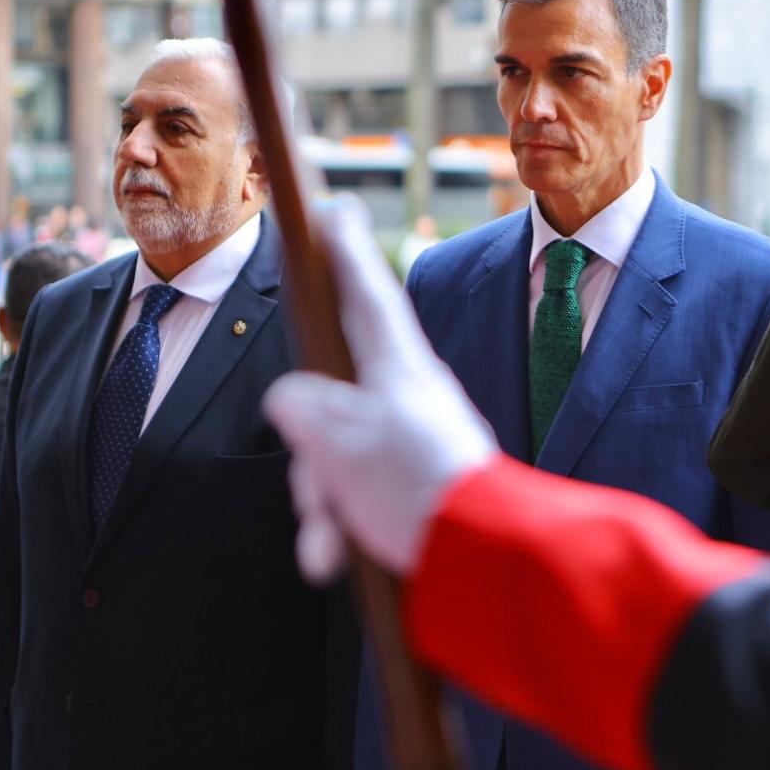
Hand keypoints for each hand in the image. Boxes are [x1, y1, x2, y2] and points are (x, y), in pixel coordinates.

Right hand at [263, 194, 496, 580]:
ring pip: (335, 455)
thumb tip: (289, 397)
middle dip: (310, 451)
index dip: (345, 254)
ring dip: (321, 502)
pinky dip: (339, 527)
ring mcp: (410, 442)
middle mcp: (407, 396)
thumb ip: (305, 408)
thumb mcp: (340, 441)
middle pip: (331, 399)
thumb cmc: (413, 485)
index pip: (368, 293)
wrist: (479, 557)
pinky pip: (356, 495)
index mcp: (399, 367)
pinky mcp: (411, 487)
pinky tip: (333, 557)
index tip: (336, 212)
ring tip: (329, 539)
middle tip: (319, 489)